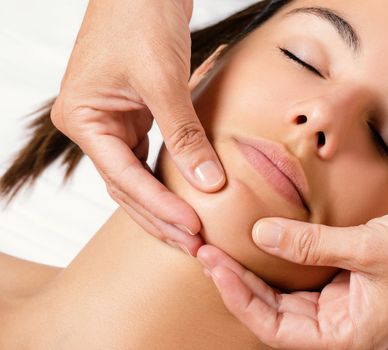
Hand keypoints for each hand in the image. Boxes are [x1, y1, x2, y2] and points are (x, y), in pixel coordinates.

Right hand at [51, 0, 224, 254]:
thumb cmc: (142, 19)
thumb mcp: (164, 80)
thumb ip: (186, 135)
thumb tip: (211, 185)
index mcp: (83, 119)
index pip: (124, 178)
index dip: (160, 207)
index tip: (193, 229)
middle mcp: (91, 126)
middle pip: (126, 188)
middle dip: (161, 218)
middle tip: (195, 245)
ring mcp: (110, 123)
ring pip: (136, 179)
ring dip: (164, 206)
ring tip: (193, 234)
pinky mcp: (132, 117)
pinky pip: (147, 159)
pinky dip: (165, 181)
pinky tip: (186, 200)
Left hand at [198, 161, 387, 348]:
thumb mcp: (368, 247)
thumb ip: (310, 243)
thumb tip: (259, 236)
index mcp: (349, 333)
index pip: (276, 329)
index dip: (239, 299)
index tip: (214, 267)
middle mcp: (345, 322)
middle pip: (277, 312)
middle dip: (241, 284)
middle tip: (209, 252)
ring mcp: (350, 300)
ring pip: (291, 294)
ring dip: (261, 272)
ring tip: (228, 248)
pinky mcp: (356, 277)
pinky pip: (311, 274)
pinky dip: (289, 260)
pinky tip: (270, 241)